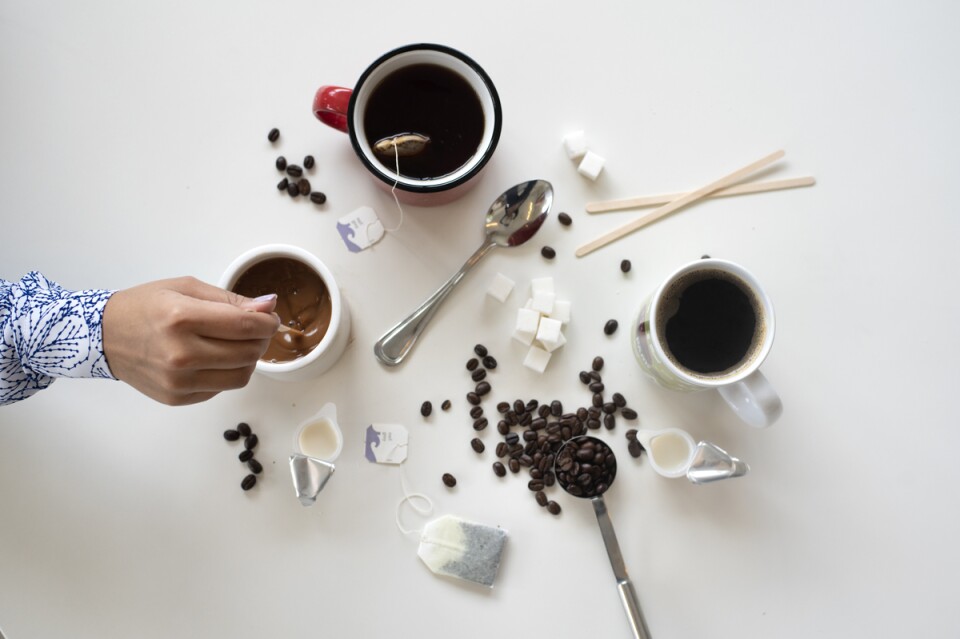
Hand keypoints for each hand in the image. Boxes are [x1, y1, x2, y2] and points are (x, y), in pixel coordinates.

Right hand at [102, 276, 279, 404]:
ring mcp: (178, 381)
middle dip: (261, 339)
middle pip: (248, 353)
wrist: (104, 336)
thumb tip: (268, 306)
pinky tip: (214, 358)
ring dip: (248, 360)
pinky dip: (226, 373)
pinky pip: (221, 388)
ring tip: (237, 344)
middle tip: (256, 329)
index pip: (246, 326)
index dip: (268, 322)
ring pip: (240, 377)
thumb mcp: (186, 288)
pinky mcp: (177, 398)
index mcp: (182, 318)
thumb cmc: (146, 306)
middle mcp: (180, 354)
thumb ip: (230, 299)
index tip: (270, 318)